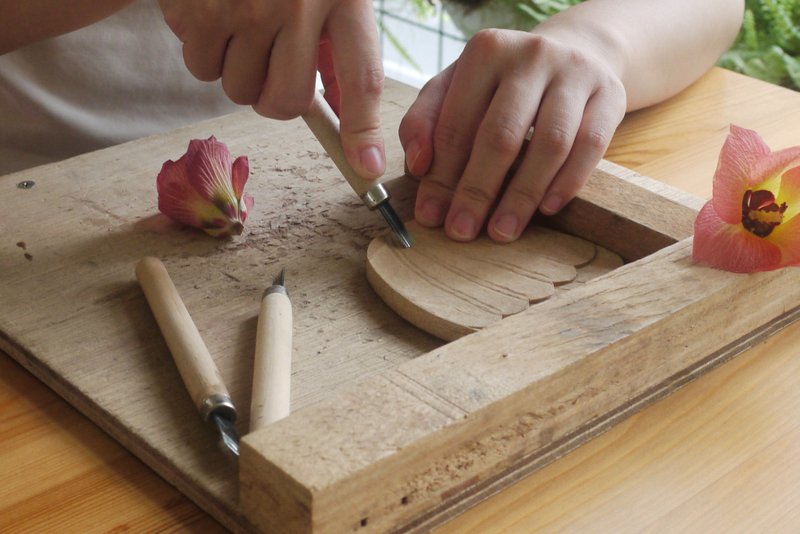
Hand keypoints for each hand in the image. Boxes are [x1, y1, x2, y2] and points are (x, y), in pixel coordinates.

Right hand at [158, 0, 385, 178]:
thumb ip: (340, 49)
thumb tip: (346, 122)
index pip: (360, 79)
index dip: (362, 131)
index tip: (367, 168)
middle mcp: (295, 4)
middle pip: (284, 103)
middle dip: (276, 96)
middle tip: (272, 62)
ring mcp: (242, 6)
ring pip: (236, 90)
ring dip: (237, 70)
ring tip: (242, 23)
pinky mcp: (196, 8)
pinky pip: (199, 66)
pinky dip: (204, 48)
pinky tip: (214, 11)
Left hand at [399, 28, 626, 241]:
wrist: (574, 54)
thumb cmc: (503, 84)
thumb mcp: (456, 89)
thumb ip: (425, 122)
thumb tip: (417, 166)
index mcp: (485, 51)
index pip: (456, 123)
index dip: (441, 175)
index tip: (430, 215)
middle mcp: (531, 55)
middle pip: (501, 135)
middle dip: (477, 191)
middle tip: (462, 231)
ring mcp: (575, 73)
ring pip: (549, 144)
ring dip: (522, 196)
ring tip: (502, 231)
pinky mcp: (611, 94)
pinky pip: (591, 146)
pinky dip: (568, 182)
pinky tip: (547, 209)